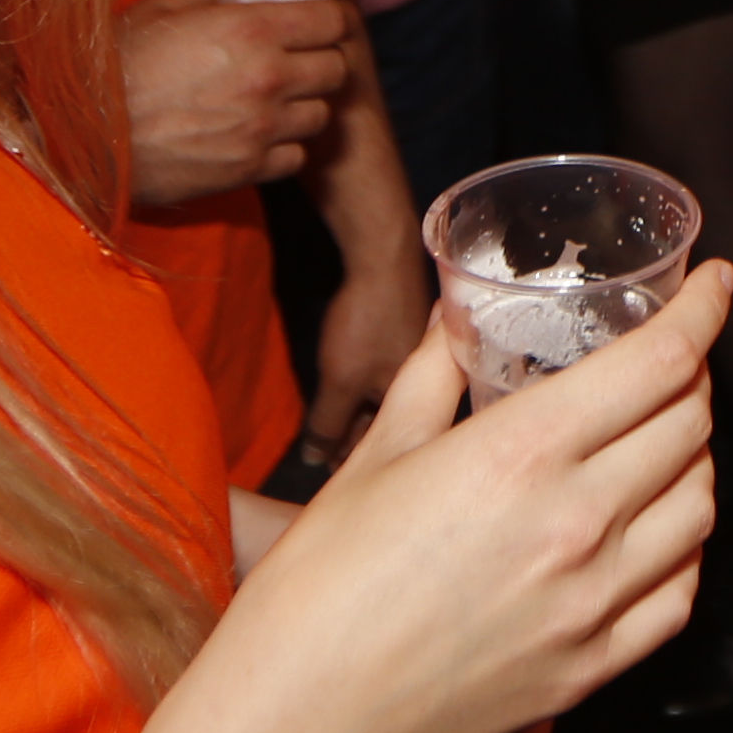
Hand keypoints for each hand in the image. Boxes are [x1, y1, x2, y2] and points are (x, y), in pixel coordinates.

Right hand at [115, 266, 732, 732]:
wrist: (300, 715)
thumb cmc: (321, 581)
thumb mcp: (376, 454)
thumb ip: (432, 375)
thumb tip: (458, 320)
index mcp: (521, 453)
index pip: (659, 363)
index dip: (702, 312)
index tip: (714, 285)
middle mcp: (576, 523)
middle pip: (690, 428)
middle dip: (692, 381)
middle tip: (668, 366)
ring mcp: (591, 603)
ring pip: (699, 508)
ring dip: (694, 463)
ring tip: (662, 446)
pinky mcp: (590, 668)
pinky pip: (678, 595)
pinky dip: (682, 551)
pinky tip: (652, 534)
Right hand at [120, 0, 350, 204]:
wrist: (89, 135)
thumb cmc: (119, 64)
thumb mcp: (161, 6)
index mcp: (252, 30)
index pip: (331, 21)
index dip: (325, 20)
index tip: (312, 24)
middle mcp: (268, 79)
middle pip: (337, 69)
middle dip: (321, 62)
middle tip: (297, 61)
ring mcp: (262, 128)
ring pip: (321, 116)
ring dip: (304, 106)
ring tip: (277, 101)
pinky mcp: (249, 169)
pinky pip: (296, 156)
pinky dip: (284, 147)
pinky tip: (259, 135)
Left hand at [309, 254, 430, 458]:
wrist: (381, 259)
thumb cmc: (365, 324)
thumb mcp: (340, 381)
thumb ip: (328, 424)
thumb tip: (314, 462)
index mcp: (410, 402)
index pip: (379, 443)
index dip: (352, 459)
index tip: (330, 473)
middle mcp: (418, 383)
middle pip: (385, 420)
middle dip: (357, 437)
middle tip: (329, 452)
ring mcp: (413, 355)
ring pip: (383, 396)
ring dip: (359, 411)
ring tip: (336, 424)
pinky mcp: (404, 332)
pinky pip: (383, 372)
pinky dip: (364, 385)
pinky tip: (353, 382)